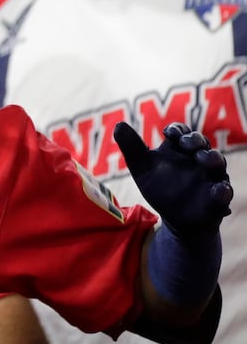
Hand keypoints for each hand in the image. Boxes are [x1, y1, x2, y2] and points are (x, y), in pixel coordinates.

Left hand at [115, 122, 232, 236]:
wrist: (175, 219)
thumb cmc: (160, 188)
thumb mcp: (141, 168)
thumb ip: (131, 147)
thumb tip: (118, 124)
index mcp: (178, 150)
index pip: (181, 132)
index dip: (177, 129)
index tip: (169, 133)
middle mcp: (197, 159)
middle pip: (200, 142)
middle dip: (195, 139)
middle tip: (186, 143)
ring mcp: (210, 176)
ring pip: (217, 161)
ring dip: (211, 158)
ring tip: (201, 159)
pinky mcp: (218, 196)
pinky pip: (225, 190)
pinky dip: (222, 189)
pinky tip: (218, 189)